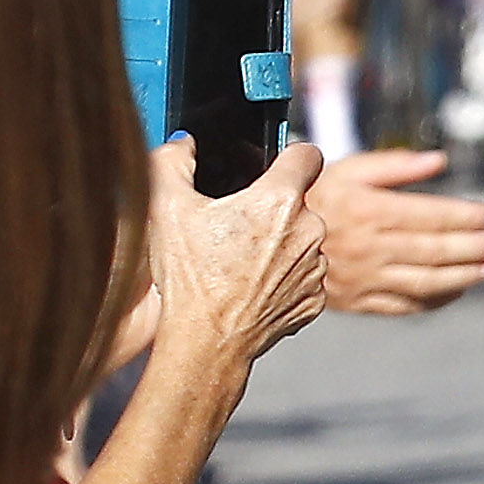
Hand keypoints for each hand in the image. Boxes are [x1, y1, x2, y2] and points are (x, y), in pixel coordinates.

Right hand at [150, 135, 329, 367]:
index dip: (289, 153)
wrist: (208, 338)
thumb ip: (173, 161)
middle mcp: (310, 230)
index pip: (306, 154)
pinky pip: (301, 275)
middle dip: (269, 207)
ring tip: (236, 260)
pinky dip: (281, 276)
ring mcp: (317, 267)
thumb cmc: (191, 276)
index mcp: (280, 200)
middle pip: (296, 202)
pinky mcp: (316, 297)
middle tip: (232, 225)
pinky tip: (249, 284)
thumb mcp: (166, 207)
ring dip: (277, 244)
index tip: (276, 162)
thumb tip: (184, 144)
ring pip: (300, 240)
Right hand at [317, 146, 483, 314]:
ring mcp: (365, 279)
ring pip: (428, 281)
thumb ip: (393, 165)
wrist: (266, 243)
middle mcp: (369, 247)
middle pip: (436, 250)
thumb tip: (439, 160)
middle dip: (478, 247)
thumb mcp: (345, 170)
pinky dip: (438, 299)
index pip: (432, 216)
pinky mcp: (359, 302)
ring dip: (467, 275)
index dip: (469, 217)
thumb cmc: (313, 199)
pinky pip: (407, 305)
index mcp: (367, 211)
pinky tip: (459, 288)